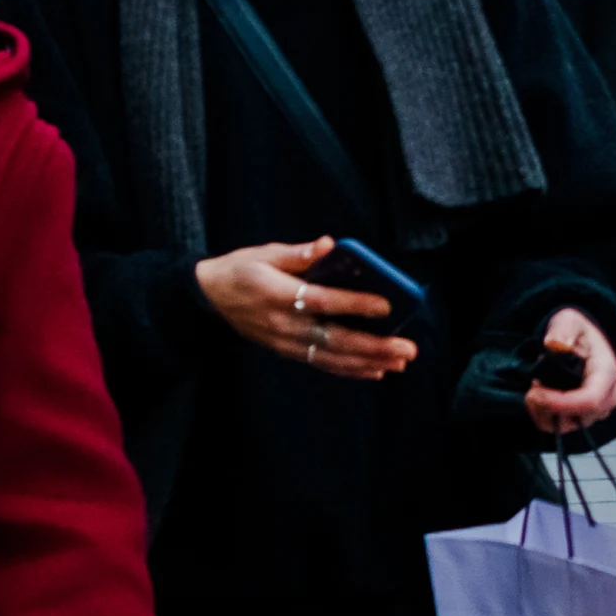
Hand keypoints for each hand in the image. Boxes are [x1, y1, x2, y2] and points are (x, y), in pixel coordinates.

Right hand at [195, 238, 417, 381]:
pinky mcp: (285, 350)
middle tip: (407, 349)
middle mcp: (283, 322)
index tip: (386, 305)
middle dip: (374, 346)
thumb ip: (298, 253)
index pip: (321, 301)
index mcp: (277, 293)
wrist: (208, 298)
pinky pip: (321, 363)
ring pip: (331, 356)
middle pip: (334, 338)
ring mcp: (285, 341)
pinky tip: (374, 371)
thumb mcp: (263, 253)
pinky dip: (349, 369)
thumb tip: (330, 245)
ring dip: (368, 361)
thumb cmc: (240, 270)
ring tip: (399, 362)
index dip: (354, 304)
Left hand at [524, 306, 615, 434]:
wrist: (581, 342)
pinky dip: (542, 415)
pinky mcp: (583, 417)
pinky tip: (538, 397)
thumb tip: (555, 344)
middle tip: (533, 385)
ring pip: (567, 425)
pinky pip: (560, 427)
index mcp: (607, 373)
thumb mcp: (568, 321)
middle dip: (547, 405)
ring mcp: (597, 410)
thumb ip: (562, 330)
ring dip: (543, 410)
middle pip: (579, 417)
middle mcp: (608, 396)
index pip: (590, 399)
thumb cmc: (576, 332)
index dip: (561, 403)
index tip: (535, 393)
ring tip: (536, 387)